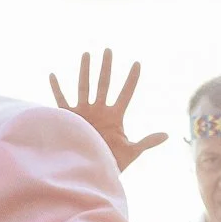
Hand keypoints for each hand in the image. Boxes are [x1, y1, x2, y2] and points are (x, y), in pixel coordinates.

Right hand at [49, 50, 165, 172]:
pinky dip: (57, 89)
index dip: (132, 79)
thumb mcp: (131, 151)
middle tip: (108, 50)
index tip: (137, 64)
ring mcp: (84, 112)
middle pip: (104, 84)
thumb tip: (167, 135)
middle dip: (107, 67)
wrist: (90, 171)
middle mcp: (100, 110)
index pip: (126, 93)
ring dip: (86, 70)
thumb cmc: (111, 162)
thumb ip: (147, 142)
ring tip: (87, 54)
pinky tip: (53, 75)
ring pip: (84, 86)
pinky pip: (61, 100)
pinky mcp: (70, 118)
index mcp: (115, 116)